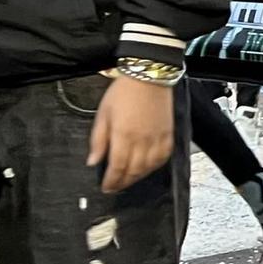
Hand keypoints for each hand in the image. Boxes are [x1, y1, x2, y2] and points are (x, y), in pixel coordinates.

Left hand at [87, 75, 174, 193]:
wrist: (148, 76)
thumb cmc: (124, 91)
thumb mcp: (103, 114)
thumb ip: (98, 140)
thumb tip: (93, 161)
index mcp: (123, 136)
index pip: (117, 167)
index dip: (111, 181)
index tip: (106, 187)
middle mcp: (142, 140)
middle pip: (133, 171)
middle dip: (123, 182)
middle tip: (115, 186)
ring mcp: (157, 138)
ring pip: (149, 167)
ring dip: (138, 177)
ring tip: (129, 179)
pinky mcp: (168, 133)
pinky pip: (164, 156)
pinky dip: (156, 166)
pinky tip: (148, 167)